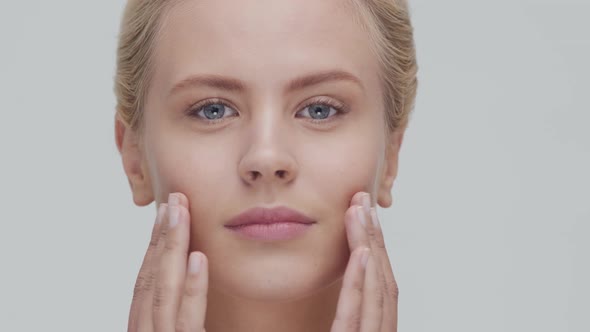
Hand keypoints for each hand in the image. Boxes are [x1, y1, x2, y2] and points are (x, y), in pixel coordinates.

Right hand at [127, 193, 208, 331]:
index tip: (166, 212)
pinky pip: (188, 318)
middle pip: (152, 279)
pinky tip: (199, 257)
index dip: (155, 243)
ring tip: (182, 213)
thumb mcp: (182, 330)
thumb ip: (183, 312)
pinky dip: (193, 287)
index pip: (147, 281)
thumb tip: (192, 271)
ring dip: (173, 248)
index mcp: (146, 327)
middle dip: (162, 236)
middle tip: (175, 199)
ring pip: (165, 291)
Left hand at [331, 192, 398, 331]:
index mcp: (375, 329)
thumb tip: (343, 276)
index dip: (377, 245)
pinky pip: (353, 312)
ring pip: (375, 289)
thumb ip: (345, 314)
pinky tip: (361, 253)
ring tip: (358, 211)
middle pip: (382, 280)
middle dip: (375, 236)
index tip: (365, 214)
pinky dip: (359, 281)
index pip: (381, 284)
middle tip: (362, 199)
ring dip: (368, 246)